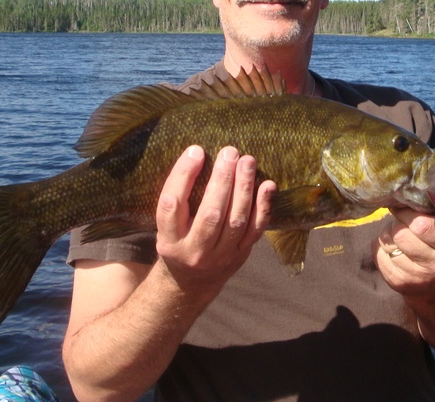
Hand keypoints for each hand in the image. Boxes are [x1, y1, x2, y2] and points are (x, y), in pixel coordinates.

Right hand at [155, 145, 275, 294]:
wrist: (191, 282)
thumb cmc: (179, 240)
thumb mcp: (167, 224)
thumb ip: (178, 196)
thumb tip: (198, 152)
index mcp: (169, 238)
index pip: (172, 204)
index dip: (183, 176)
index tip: (196, 151)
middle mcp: (193, 250)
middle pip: (210, 214)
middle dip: (222, 180)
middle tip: (230, 152)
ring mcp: (219, 256)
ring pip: (235, 221)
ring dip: (244, 188)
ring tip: (247, 161)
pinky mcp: (240, 255)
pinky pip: (254, 230)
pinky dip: (263, 207)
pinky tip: (267, 185)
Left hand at [374, 193, 434, 295]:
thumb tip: (425, 194)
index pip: (422, 225)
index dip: (407, 214)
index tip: (403, 209)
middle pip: (401, 234)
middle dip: (397, 223)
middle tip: (401, 222)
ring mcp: (418, 278)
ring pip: (387, 244)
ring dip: (388, 234)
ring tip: (398, 235)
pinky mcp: (399, 284)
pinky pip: (378, 254)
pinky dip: (380, 246)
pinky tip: (392, 247)